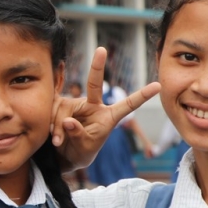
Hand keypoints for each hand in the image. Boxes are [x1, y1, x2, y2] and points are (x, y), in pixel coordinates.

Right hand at [50, 47, 160, 171]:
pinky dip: (50, 123)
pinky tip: (51, 135)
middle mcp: (92, 106)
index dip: (141, 96)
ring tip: (58, 142)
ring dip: (58, 126)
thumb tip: (68, 120)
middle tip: (102, 50)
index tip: (157, 85)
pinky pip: (53, 108)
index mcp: (107, 117)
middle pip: (95, 84)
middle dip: (98, 66)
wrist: (63, 156)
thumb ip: (78, 134)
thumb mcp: (83, 149)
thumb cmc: (80, 153)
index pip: (127, 106)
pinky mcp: (58, 105)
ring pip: (65, 108)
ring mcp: (75, 104)